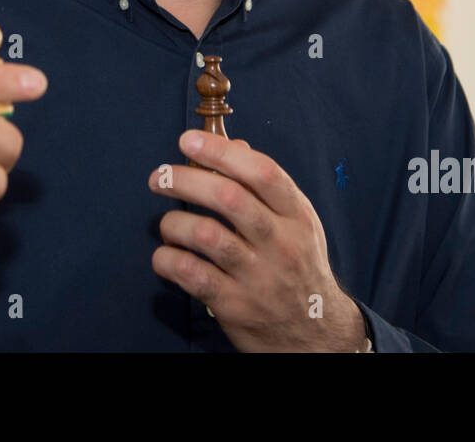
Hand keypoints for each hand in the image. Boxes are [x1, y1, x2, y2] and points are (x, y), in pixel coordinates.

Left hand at [147, 130, 365, 351]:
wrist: (316, 333)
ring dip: (174, 222)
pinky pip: (192, 274)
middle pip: (229, 198)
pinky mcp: (235, 306)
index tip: (189, 141)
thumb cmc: (298, 266)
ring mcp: (259, 277)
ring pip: (206, 235)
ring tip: (167, 223)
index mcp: (298, 216)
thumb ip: (265, 186)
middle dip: (185, 180)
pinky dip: (168, 259)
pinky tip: (165, 255)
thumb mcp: (297, 223)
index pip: (262, 172)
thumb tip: (231, 145)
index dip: (221, 152)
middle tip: (159, 177)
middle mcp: (281, 243)